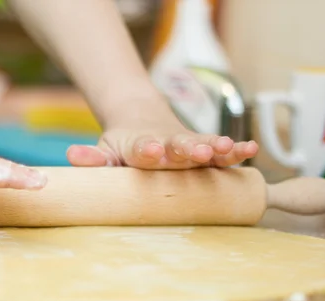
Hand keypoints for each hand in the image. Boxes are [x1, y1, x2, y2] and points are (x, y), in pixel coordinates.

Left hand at [66, 98, 258, 168]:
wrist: (139, 117)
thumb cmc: (122, 145)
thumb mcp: (105, 151)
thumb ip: (93, 158)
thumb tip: (72, 156)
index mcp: (139, 146)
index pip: (143, 149)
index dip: (148, 150)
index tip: (153, 150)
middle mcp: (166, 144)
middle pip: (179, 146)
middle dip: (189, 149)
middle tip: (200, 152)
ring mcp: (186, 145)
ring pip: (204, 145)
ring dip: (216, 148)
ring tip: (230, 149)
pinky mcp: (202, 147)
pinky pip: (220, 150)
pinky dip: (235, 150)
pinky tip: (252, 149)